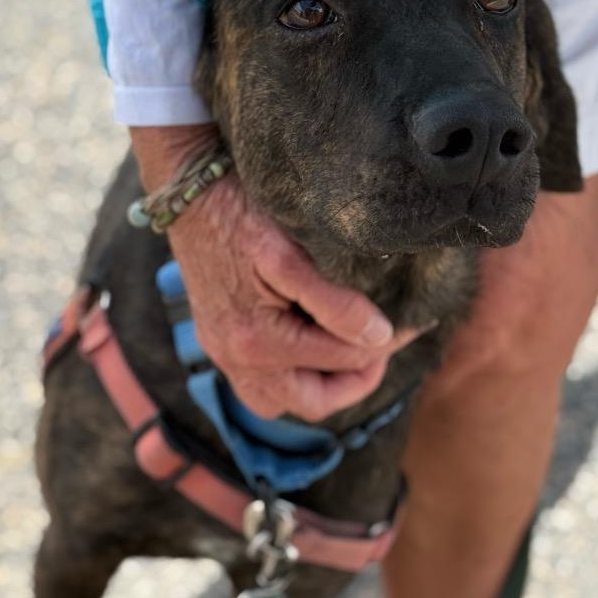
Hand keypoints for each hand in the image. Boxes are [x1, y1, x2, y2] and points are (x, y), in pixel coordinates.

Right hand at [131, 124, 417, 420]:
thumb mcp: (290, 253)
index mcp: (259, 342)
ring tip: (345, 353)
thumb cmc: (240, 215)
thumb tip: (379, 337)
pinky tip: (307, 348)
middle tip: (379, 348)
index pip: (343, 360)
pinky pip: (256, 386)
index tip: (410, 323)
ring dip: (318, 386)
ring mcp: (222, 354)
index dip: (385, 344)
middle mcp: (236, 359)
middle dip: (355, 381)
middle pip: (313, 402)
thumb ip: (334, 301)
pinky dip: (288, 378)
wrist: (188, 195)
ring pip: (281, 402)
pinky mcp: (216, 342)